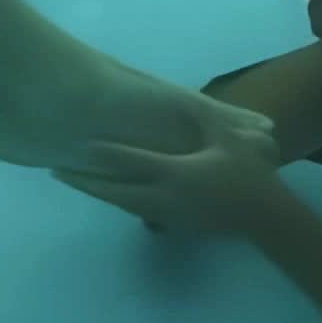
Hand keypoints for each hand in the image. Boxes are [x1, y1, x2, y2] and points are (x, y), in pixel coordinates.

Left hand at [52, 115, 283, 235]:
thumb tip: (184, 98)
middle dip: (86, 181)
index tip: (79, 144)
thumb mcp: (229, 138)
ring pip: (122, 203)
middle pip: (115, 191)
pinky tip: (107, 192)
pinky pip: (136, 210)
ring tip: (73, 180)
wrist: (264, 217)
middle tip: (57, 171)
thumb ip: (206, 117)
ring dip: (98, 192)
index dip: (106, 154)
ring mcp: (165, 214)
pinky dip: (117, 200)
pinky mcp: (171, 223)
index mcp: (176, 174)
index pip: (133, 163)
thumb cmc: (248, 173)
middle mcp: (163, 197)